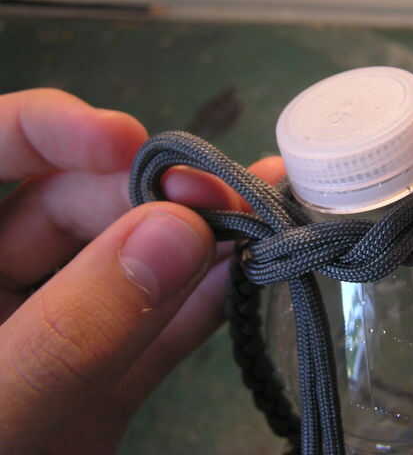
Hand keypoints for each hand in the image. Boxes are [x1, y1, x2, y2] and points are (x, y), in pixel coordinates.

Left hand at [0, 88, 282, 453]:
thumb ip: (74, 328)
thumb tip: (179, 232)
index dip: (52, 131)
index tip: (126, 142)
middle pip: (75, 206)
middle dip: (152, 196)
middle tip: (225, 200)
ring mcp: (63, 329)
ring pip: (131, 263)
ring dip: (199, 240)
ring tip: (267, 207)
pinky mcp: (109, 374)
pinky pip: (160, 324)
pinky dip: (208, 300)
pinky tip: (253, 271)